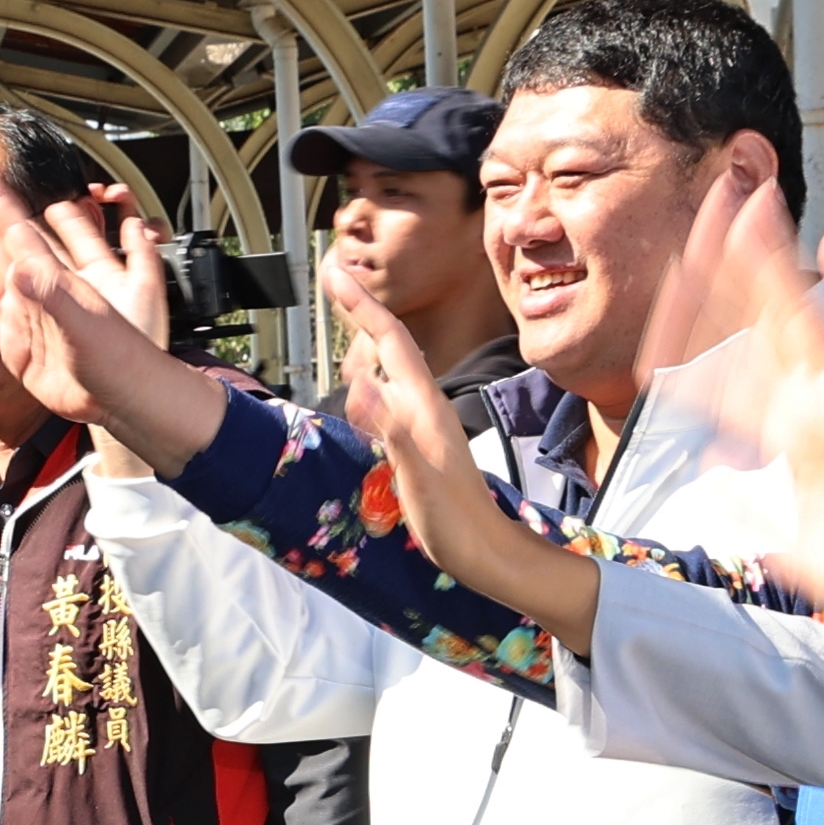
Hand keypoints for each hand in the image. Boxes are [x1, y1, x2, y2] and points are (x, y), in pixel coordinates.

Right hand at [0, 175, 225, 471]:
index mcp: (58, 279)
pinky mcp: (17, 348)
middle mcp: (38, 295)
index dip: (1, 207)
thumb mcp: (88, 321)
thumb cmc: (118, 356)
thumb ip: (54, 296)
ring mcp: (25, 320)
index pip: (22, 233)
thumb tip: (21, 270)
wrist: (118, 399)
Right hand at [343, 312, 596, 653]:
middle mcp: (425, 405)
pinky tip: (365, 386)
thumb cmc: (457, 521)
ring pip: (390, 367)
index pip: (390, 340)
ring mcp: (423, 423)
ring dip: (366, 338)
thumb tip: (362, 383)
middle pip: (390, 344)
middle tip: (335, 280)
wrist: (488, 551)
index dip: (361, 304)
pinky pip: (389, 396)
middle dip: (362, 309)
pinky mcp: (419, 441)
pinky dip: (370, 377)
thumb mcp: (420, 475)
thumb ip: (393, 428)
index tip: (335, 273)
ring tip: (346, 318)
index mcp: (424, 405)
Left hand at [682, 181, 823, 660]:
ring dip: (770, 258)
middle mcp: (798, 400)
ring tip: (754, 201)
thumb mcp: (780, 537)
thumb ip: (744, 506)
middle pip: (748, 319)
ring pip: (792, 313)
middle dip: (723, 264)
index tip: (663, 282)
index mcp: (771, 429)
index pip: (714, 364)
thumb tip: (709, 473)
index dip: (684, 325)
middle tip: (706, 205)